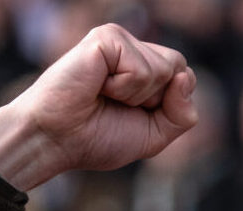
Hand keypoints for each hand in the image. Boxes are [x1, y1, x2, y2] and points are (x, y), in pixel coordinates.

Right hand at [0, 24, 196, 190]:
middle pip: (179, 69)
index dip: (169, 106)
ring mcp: (119, 40)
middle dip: (155, 99)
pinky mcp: (106, 38)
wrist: (56, 140)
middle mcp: (133, 49)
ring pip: (164, 69)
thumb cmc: (96, 137)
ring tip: (104, 95)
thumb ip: (182, 114)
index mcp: (144, 68)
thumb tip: (185, 76)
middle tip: (117, 104)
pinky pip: (141, 68)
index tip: (133, 115)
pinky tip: (98, 86)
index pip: (186, 78)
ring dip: (136, 96)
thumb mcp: (154, 135)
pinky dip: (124, 88)